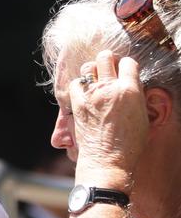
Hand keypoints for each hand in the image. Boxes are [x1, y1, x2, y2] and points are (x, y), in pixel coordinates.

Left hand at [69, 50, 148, 189]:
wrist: (107, 160)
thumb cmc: (129, 145)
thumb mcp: (143, 118)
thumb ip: (137, 97)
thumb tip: (132, 87)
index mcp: (130, 90)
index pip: (129, 62)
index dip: (127, 65)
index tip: (124, 70)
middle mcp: (110, 88)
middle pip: (105, 57)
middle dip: (107, 59)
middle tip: (108, 67)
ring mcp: (91, 95)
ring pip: (87, 67)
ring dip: (91, 70)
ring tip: (94, 78)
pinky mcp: (77, 104)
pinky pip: (74, 84)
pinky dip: (78, 84)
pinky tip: (83, 91)